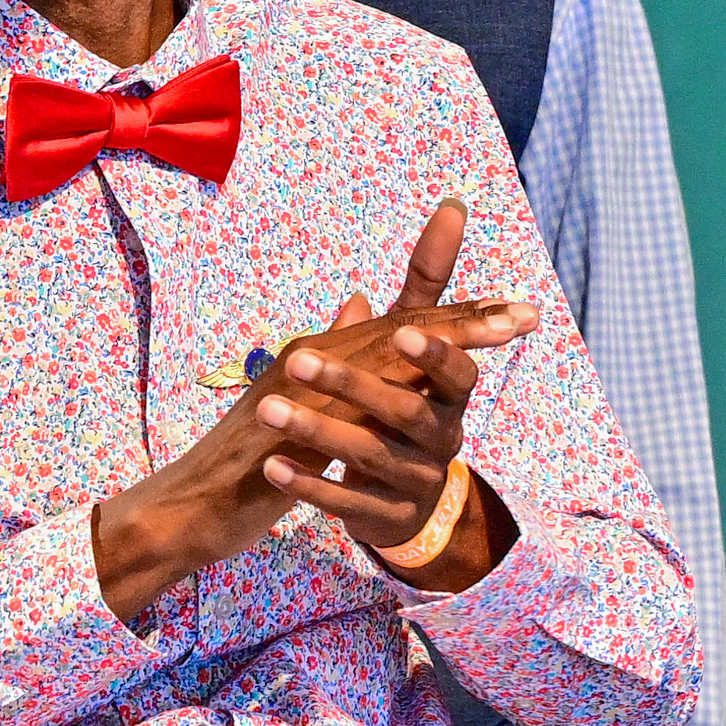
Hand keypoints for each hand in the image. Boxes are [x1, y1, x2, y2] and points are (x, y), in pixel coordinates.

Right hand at [91, 199, 535, 616]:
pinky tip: (416, 400)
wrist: (189, 507)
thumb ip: (340, 356)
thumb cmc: (253, 456)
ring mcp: (290, 402)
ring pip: (373, 371)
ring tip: (485, 349)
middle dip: (462, 324)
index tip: (518, 310)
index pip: (397, 329)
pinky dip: (376, 403)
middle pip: (395, 338)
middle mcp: (306, 367)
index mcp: (319, 360)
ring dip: (435, 354)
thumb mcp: (301, 404)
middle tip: (523, 315)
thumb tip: (363, 303)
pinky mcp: (278, 445)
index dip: (457, 317)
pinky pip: (332, 427)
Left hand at [243, 200, 532, 586]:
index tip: (399, 333)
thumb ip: (428, 286)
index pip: (458, 372)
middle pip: (405, 410)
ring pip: (368, 456)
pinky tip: (271, 467)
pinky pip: (345, 502)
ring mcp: (415, 482)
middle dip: (351, 384)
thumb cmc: (404, 405)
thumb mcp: (411, 348)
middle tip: (296, 361)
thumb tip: (453, 206)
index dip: (435, 353)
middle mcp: (442, 439)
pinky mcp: (384, 518)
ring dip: (316, 430)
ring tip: (267, 407)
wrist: (402, 499)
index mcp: (451, 396)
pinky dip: (308, 485)